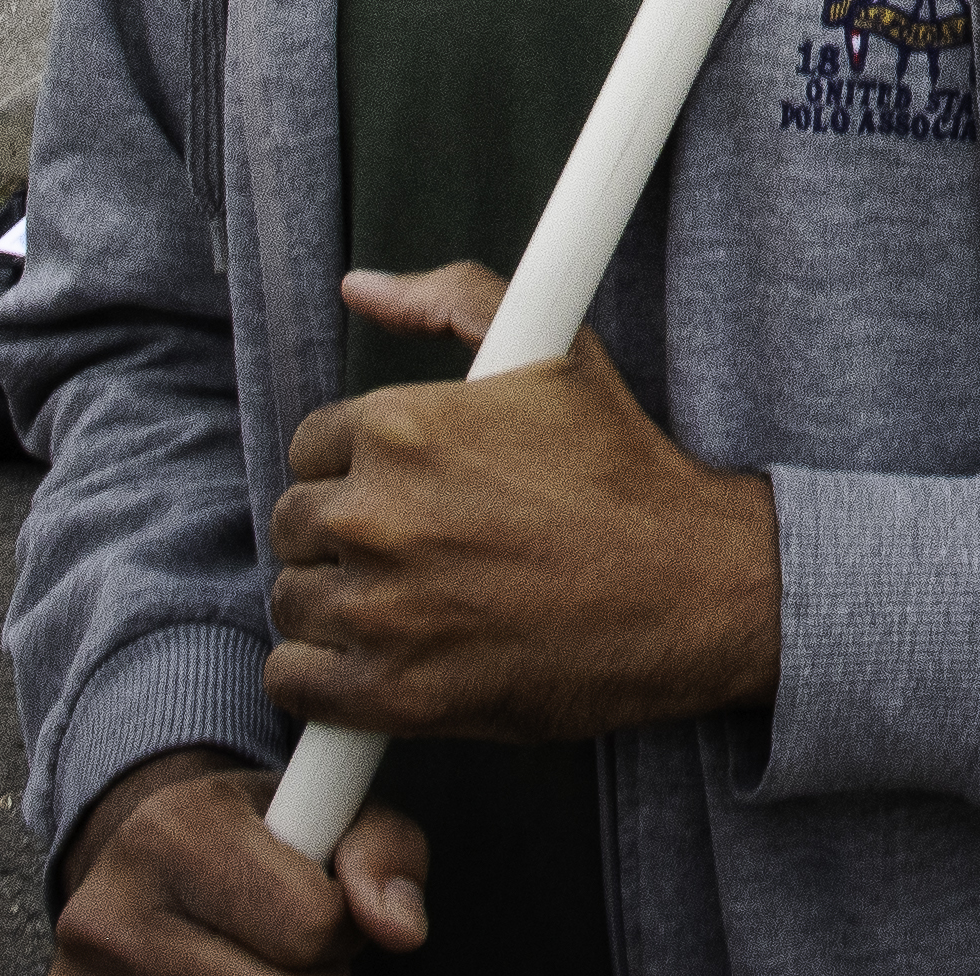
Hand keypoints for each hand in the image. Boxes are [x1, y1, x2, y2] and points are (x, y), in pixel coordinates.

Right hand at [51, 750, 428, 968]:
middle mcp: (111, 909)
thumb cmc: (254, 839)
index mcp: (175, 830)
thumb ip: (385, 854)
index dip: (342, 930)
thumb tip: (402, 930)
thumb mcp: (331, 813)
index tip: (321, 908)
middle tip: (288, 950)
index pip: (313, 930)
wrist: (142, 864)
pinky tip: (219, 974)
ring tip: (255, 964)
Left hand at [266, 266, 781, 744]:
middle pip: (294, 524)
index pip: (310, 447)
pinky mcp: (392, 693)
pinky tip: (381, 656)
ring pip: (291, 602)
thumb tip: (362, 286)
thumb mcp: (557, 352)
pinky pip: (293, 682)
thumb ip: (454, 299)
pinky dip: (322, 676)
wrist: (688, 590)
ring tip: (409, 601)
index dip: (357, 468)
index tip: (403, 490)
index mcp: (401, 427)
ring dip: (335, 604)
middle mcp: (377, 515)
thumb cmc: (623, 474)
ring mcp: (380, 609)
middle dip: (344, 534)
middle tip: (412, 547)